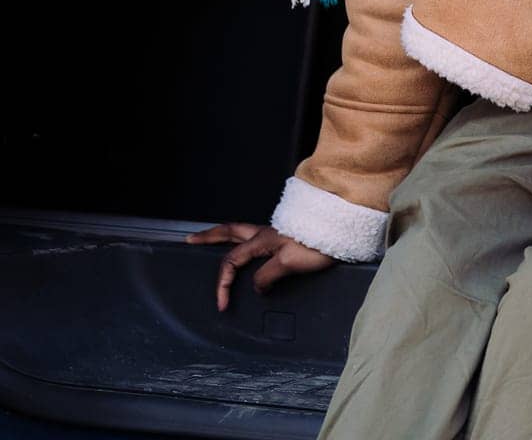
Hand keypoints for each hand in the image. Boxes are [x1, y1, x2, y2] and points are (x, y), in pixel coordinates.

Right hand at [186, 222, 334, 311]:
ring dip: (223, 236)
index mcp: (261, 240)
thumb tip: (256, 287)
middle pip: (229, 232)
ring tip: (212, 239)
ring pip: (241, 232)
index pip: (231, 261)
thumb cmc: (317, 244)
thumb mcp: (289, 263)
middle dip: (208, 237)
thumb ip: (267, 276)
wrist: (339, 228)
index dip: (223, 283)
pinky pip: (255, 238)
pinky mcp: (284, 236)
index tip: (222, 304)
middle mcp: (264, 234)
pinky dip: (242, 240)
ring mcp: (273, 233)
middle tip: (191, 239)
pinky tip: (246, 246)